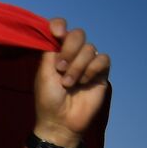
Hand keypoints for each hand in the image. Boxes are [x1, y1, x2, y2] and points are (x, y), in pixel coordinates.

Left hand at [33, 19, 109, 145]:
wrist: (61, 121)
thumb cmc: (48, 100)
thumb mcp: (44, 74)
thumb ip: (50, 52)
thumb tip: (56, 31)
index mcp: (55, 53)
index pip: (60, 29)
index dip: (60, 26)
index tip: (58, 33)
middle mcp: (72, 55)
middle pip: (78, 35)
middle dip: (69, 49)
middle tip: (60, 68)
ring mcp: (87, 63)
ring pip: (90, 49)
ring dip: (78, 66)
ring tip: (69, 84)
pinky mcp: (100, 73)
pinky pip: (103, 59)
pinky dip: (92, 69)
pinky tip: (84, 82)